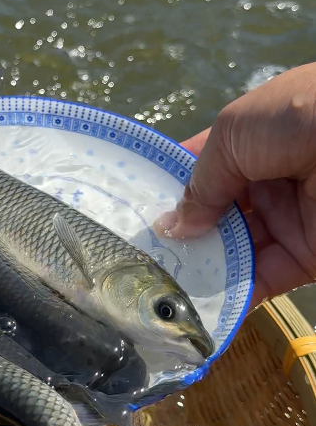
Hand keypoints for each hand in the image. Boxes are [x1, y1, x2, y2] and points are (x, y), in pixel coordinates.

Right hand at [154, 63, 315, 308]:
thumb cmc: (307, 116)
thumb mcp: (237, 132)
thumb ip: (201, 181)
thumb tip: (172, 227)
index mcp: (254, 141)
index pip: (200, 169)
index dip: (165, 190)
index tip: (129, 216)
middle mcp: (268, 182)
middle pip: (212, 217)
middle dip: (177, 238)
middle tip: (134, 262)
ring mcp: (288, 222)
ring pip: (231, 254)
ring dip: (197, 272)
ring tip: (154, 290)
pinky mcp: (307, 259)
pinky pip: (260, 283)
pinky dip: (229, 298)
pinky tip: (193, 308)